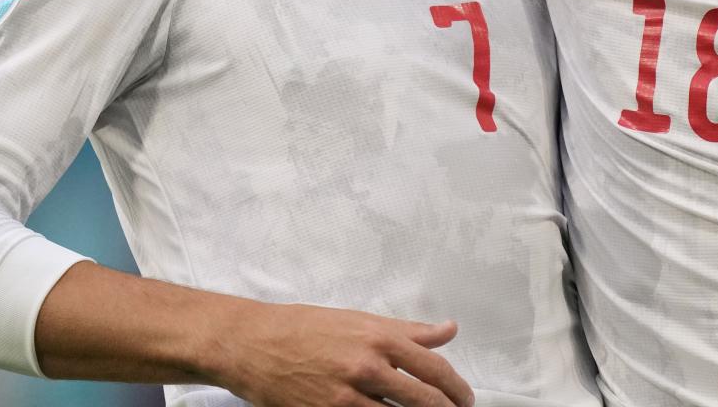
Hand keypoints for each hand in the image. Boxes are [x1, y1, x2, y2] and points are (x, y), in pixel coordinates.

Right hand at [209, 303, 474, 406]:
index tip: (464, 399)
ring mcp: (345, 397)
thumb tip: (448, 330)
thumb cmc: (304, 327)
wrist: (253, 344)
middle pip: (423, 401)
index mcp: (378, 338)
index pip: (434, 369)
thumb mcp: (359, 320)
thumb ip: (408, 331)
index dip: (457, 388)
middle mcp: (367, 367)